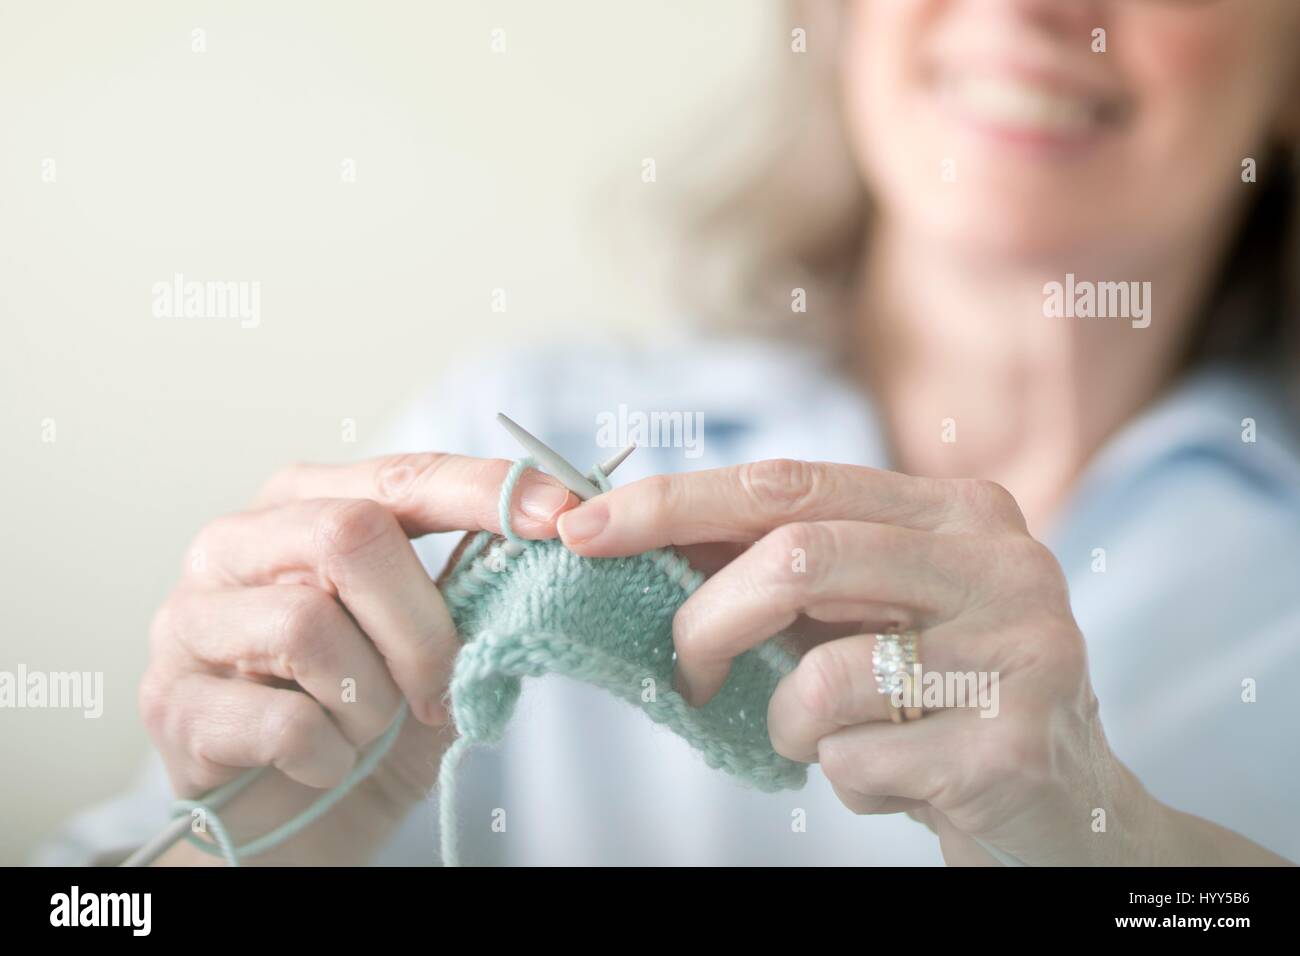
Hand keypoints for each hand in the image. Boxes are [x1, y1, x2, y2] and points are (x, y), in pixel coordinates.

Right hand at [141, 453, 574, 864]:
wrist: (291, 820)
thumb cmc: (364, 716)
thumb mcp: (426, 644)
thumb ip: (463, 585)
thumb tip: (551, 531)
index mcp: (302, 507)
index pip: (400, 478)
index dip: (482, 492)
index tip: (558, 516)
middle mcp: (233, 545)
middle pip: (348, 536)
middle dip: (420, 626)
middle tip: (440, 688)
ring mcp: (189, 621)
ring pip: (310, 627)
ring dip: (371, 702)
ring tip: (367, 730)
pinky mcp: (171, 704)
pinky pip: (282, 721)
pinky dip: (330, 756)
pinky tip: (325, 763)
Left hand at [557, 459, 1152, 865]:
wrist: (1069, 810)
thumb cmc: (940, 701)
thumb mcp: (869, 617)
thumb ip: (786, 572)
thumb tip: (637, 536)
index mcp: (956, 510)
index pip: (789, 480)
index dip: (675, 503)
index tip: (582, 530)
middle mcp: (999, 559)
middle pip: (798, 556)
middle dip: (706, 620)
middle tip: (685, 670)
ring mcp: (1020, 647)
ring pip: (824, 674)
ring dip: (790, 724)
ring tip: (826, 741)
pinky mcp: (1015, 742)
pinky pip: (861, 758)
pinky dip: (845, 779)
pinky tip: (899, 780)